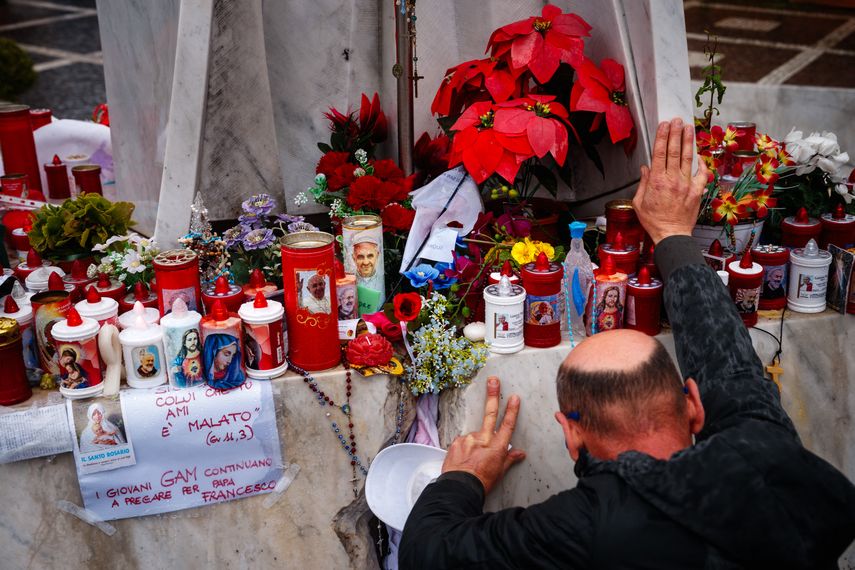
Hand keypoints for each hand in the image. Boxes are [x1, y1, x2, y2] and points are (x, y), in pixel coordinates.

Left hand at [441, 376, 525, 494]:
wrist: (460, 488)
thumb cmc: (482, 482)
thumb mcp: (500, 472)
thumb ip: (509, 459)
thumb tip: (520, 453)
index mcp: (497, 447)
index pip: (507, 425)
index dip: (512, 410)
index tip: (514, 397)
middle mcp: (483, 440)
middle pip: (490, 414)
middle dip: (492, 395)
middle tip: (493, 380)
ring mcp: (468, 439)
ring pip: (474, 436)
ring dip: (474, 444)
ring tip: (471, 460)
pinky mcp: (455, 442)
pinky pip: (462, 442)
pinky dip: (464, 448)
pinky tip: (463, 459)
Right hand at [632, 118, 708, 244]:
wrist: (671, 234)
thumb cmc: (654, 221)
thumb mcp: (639, 203)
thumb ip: (643, 184)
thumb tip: (645, 168)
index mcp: (656, 181)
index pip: (659, 153)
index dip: (662, 137)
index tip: (663, 125)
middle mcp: (672, 180)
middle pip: (674, 151)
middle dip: (675, 133)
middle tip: (677, 120)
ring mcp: (686, 184)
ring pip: (688, 158)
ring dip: (688, 141)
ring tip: (688, 128)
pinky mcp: (697, 191)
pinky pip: (701, 173)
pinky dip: (701, 163)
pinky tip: (699, 155)